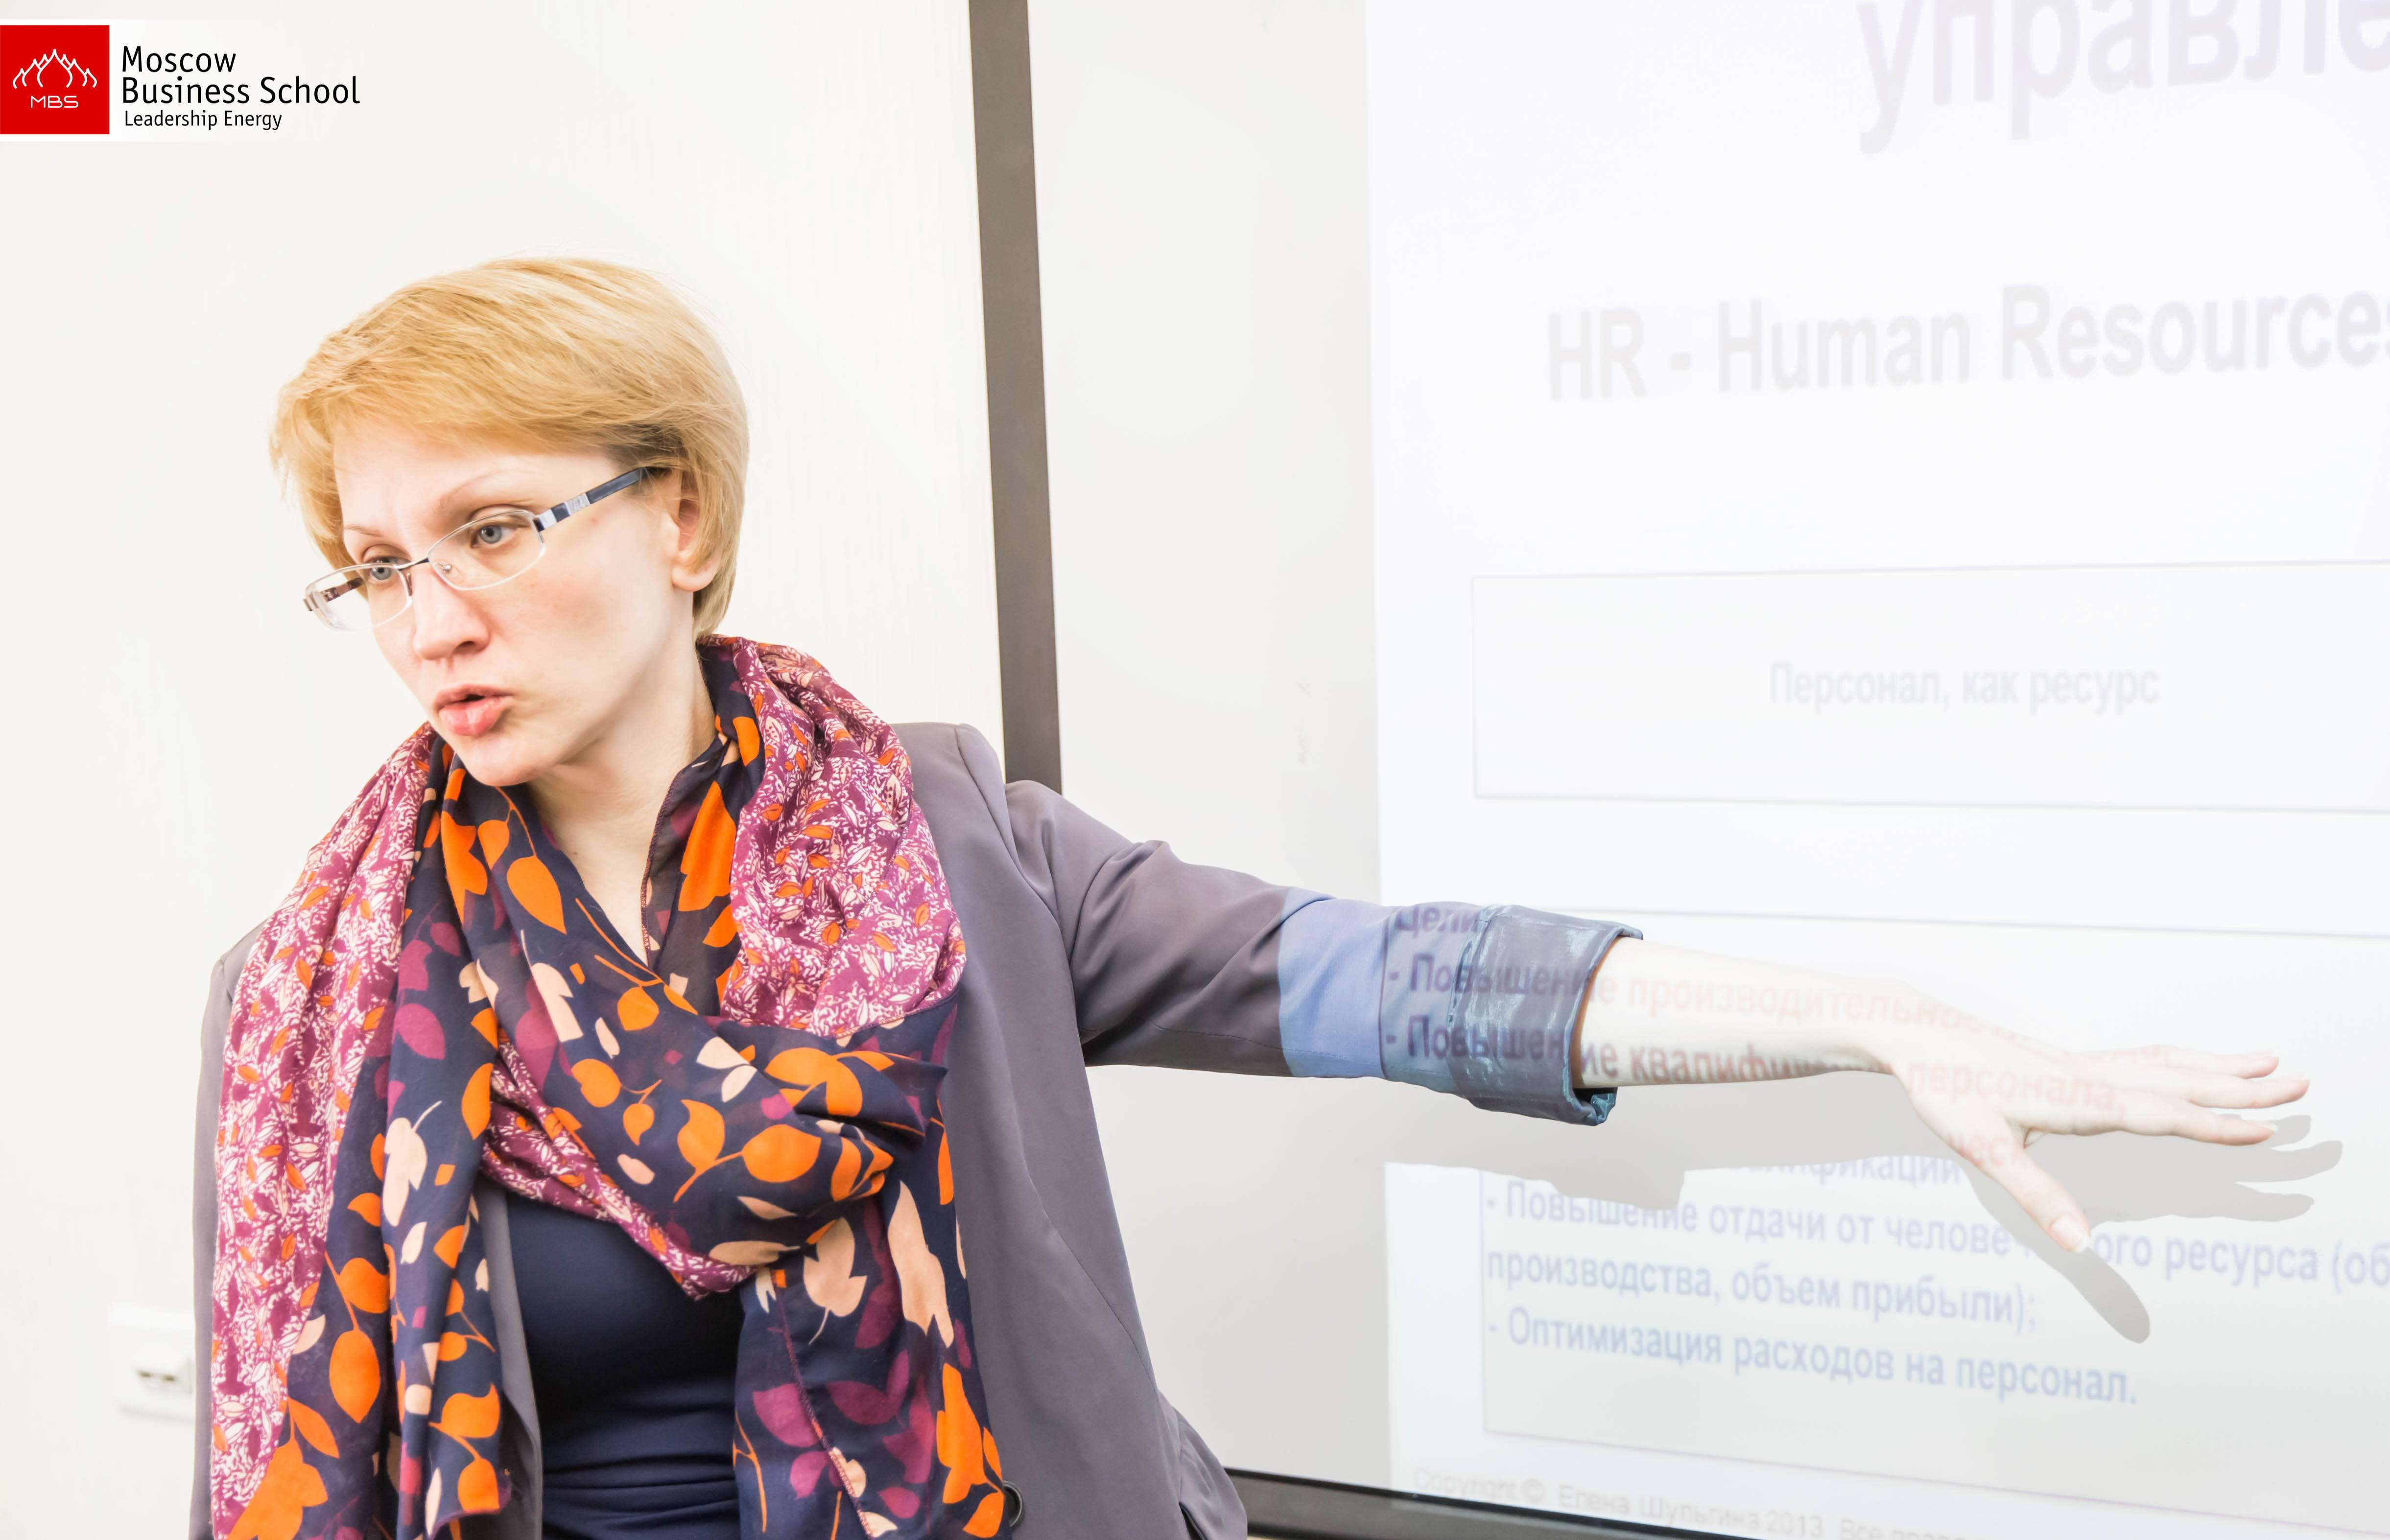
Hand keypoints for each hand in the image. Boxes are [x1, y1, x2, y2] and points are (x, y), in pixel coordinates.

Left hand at [1869, 1009, 2308, 1251]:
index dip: (2215, 1123)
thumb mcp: (1983, 1149)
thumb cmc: (1946, 1090)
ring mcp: (2081, 1065)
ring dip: (2217, 1066)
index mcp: (2078, 1099)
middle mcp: (2089, 1077)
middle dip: (2241, 1087)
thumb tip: (2080, 1241)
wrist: (1917, 1035)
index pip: (2162, 1114)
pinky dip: (2178, 1059)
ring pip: (2165, 1064)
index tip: (2268, 1128)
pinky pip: (2140, 1058)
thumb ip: (2035, 1195)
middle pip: (2179, 1082)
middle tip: (2301, 1082)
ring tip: (2266, 1061)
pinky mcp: (2068, 1062)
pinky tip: (2189, 1063)